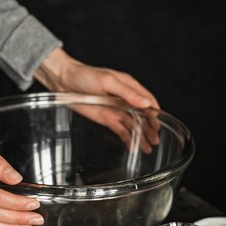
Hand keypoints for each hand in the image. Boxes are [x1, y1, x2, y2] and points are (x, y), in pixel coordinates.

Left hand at [35, 48, 160, 148]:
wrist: (65, 82)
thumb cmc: (85, 76)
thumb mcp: (108, 82)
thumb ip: (127, 93)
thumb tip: (145, 103)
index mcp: (129, 86)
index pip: (148, 100)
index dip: (155, 113)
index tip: (160, 124)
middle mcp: (125, 99)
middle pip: (143, 116)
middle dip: (150, 129)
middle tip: (155, 141)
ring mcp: (116, 110)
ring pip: (133, 125)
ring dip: (141, 136)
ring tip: (148, 149)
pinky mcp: (107, 119)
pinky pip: (121, 130)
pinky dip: (128, 139)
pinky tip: (134, 147)